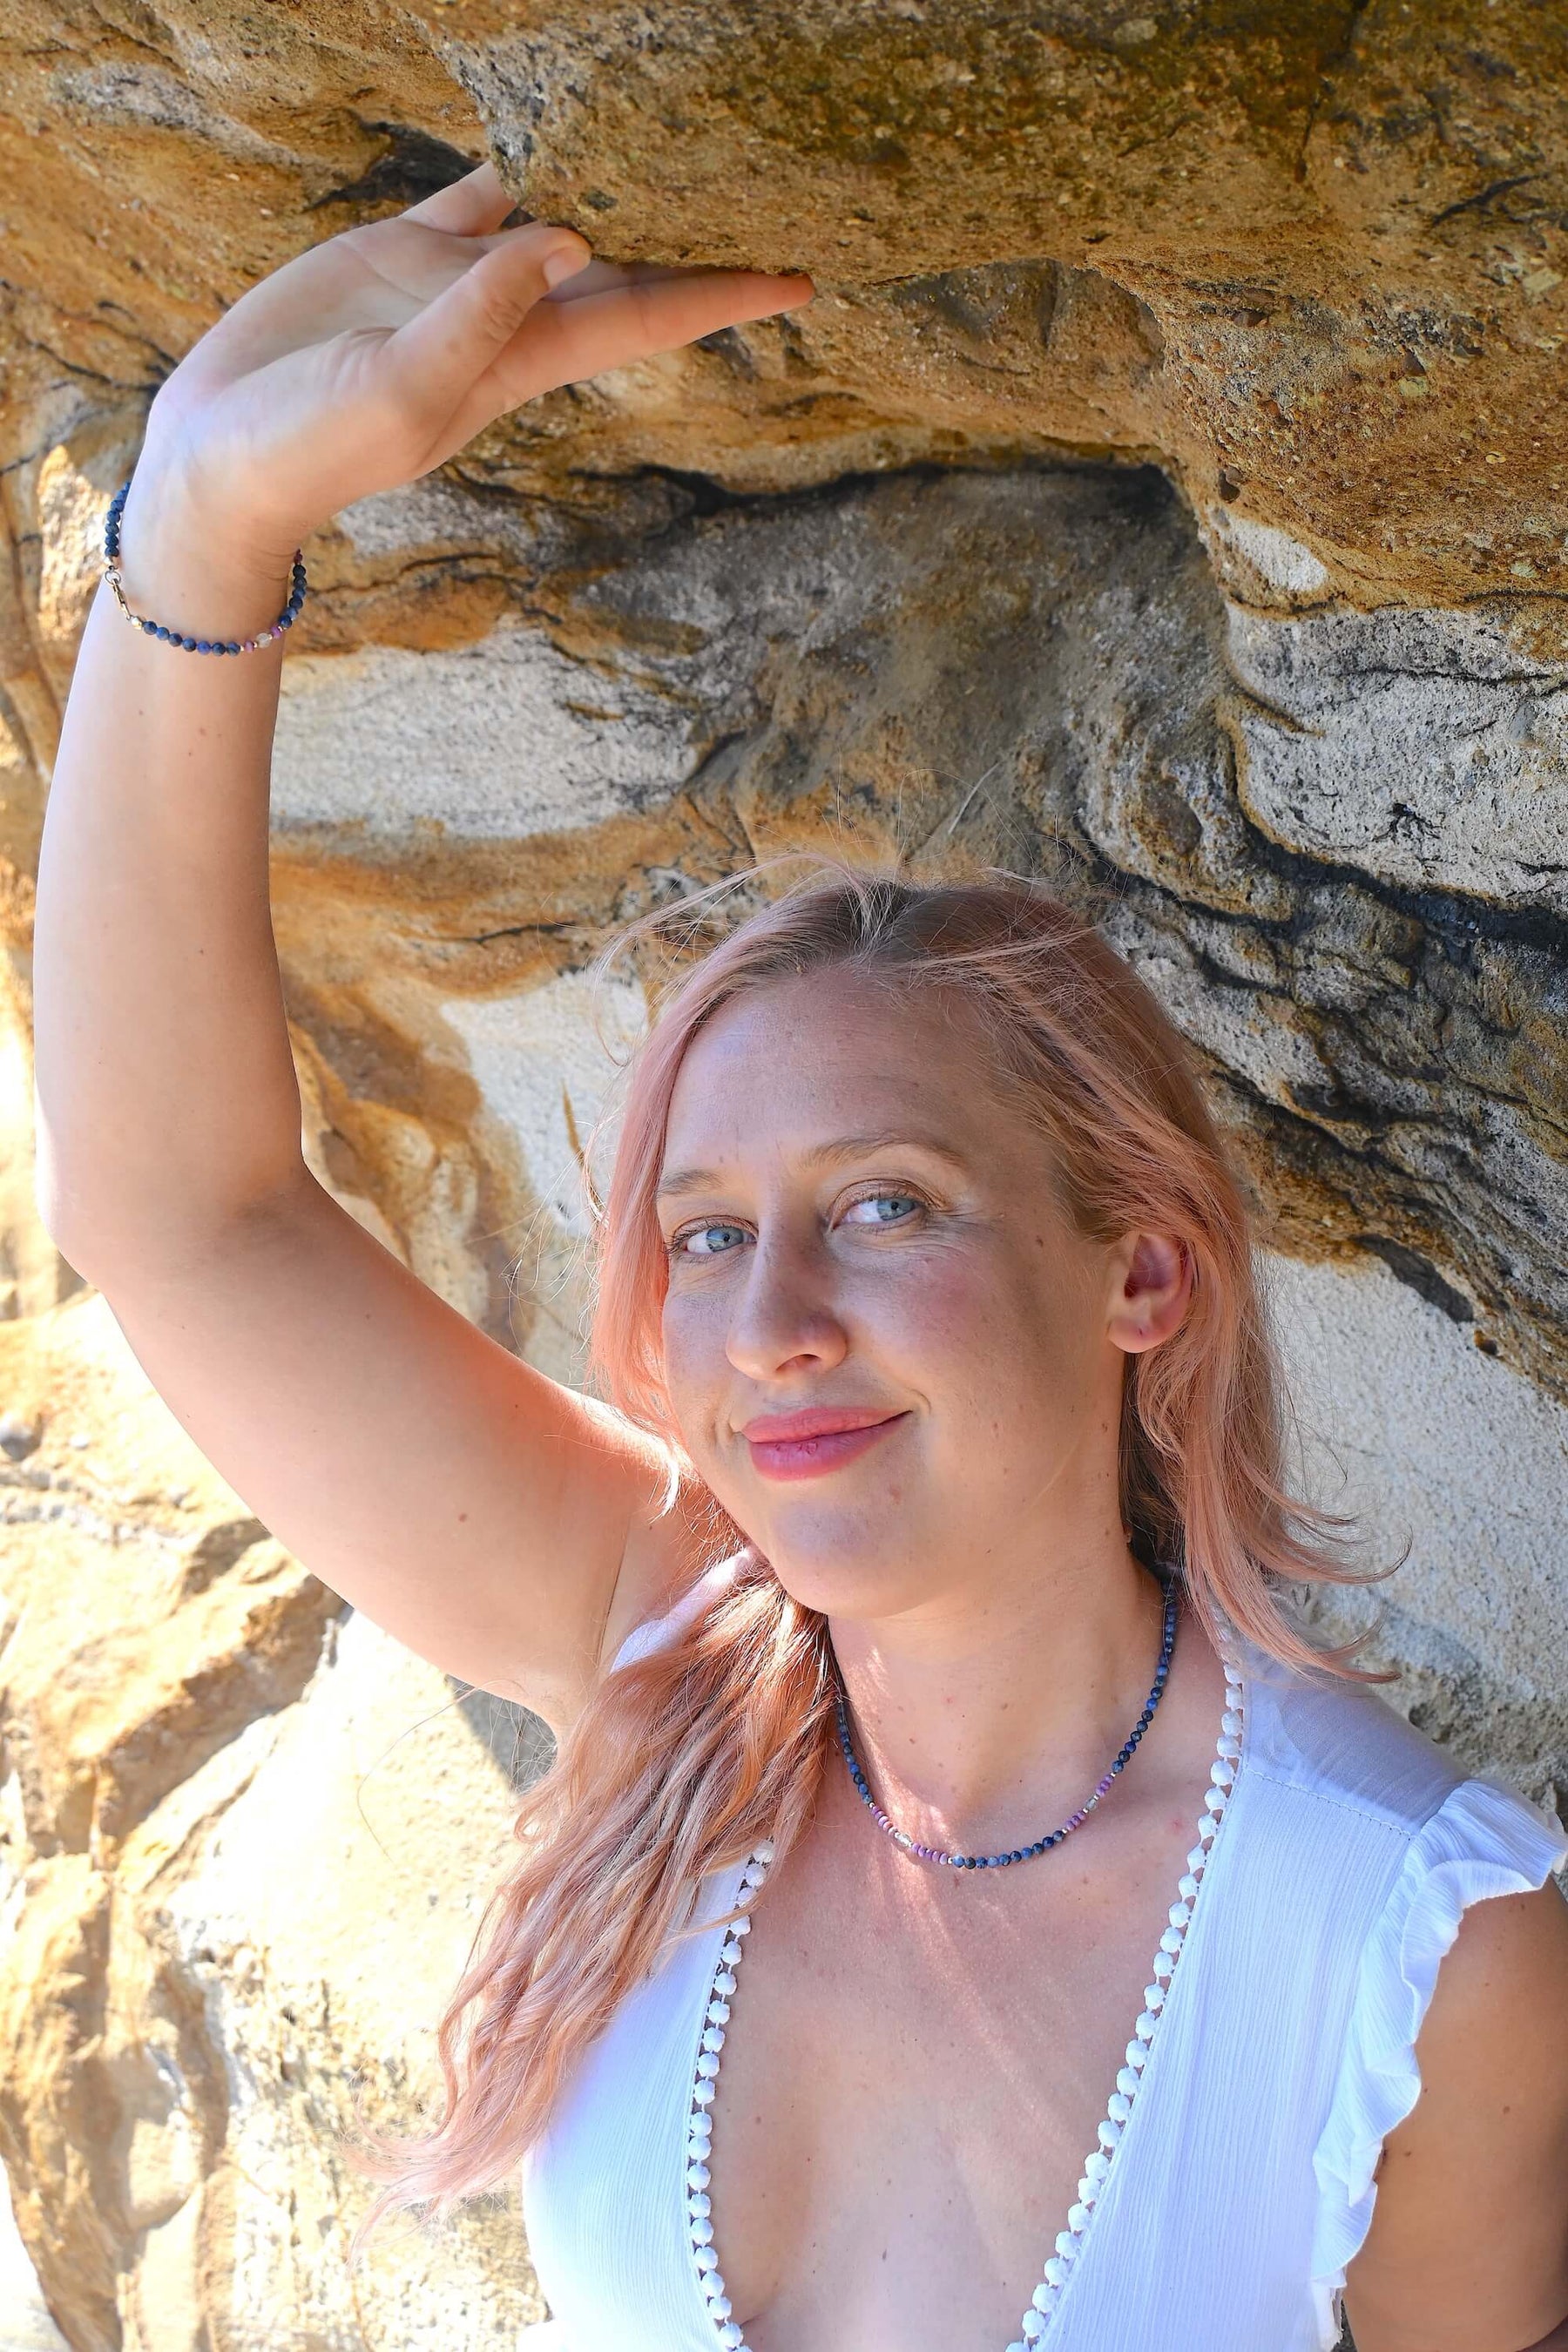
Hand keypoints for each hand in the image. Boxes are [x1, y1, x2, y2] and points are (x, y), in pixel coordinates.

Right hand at [129, 160, 813, 569]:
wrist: (225, 454)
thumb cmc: (315, 446)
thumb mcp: (402, 389)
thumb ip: (480, 315)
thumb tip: (571, 235)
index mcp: (522, 361)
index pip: (648, 316)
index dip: (725, 295)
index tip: (801, 278)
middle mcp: (506, 316)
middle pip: (623, 261)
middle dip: (690, 233)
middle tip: (761, 187)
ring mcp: (455, 279)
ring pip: (556, 209)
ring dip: (610, 179)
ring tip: (676, 137)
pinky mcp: (401, 248)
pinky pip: (478, 189)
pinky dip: (518, 157)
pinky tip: (557, 120)